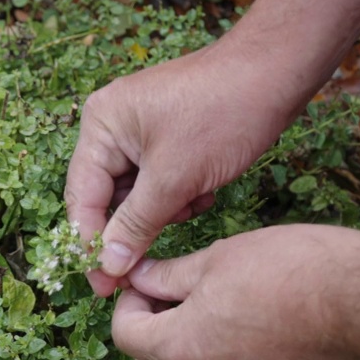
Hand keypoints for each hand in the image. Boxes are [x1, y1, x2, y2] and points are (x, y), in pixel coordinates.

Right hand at [64, 43, 296, 296]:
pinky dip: (178, 196)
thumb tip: (108, 267)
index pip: (82, 196)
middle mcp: (113, 126)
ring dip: (162, 212)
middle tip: (140, 270)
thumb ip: (135, 225)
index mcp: (101, 125)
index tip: (102, 287)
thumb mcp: (174, 179)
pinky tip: (203, 192)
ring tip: (192, 202)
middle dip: (134, 226)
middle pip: (106, 197)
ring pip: (136, 195)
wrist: (277, 73)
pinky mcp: (169, 138)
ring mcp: (141, 131)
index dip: (90, 246)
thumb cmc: (223, 114)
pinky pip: (159, 183)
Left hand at [111, 225, 359, 359]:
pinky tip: (242, 319)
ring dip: (182, 345)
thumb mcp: (218, 259)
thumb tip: (139, 277)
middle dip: (148, 330)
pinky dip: (217, 356)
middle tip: (168, 292)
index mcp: (181, 348)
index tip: (145, 278)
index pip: (125, 337)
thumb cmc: (291, 270)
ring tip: (207, 302)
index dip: (127, 303)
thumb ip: (169, 275)